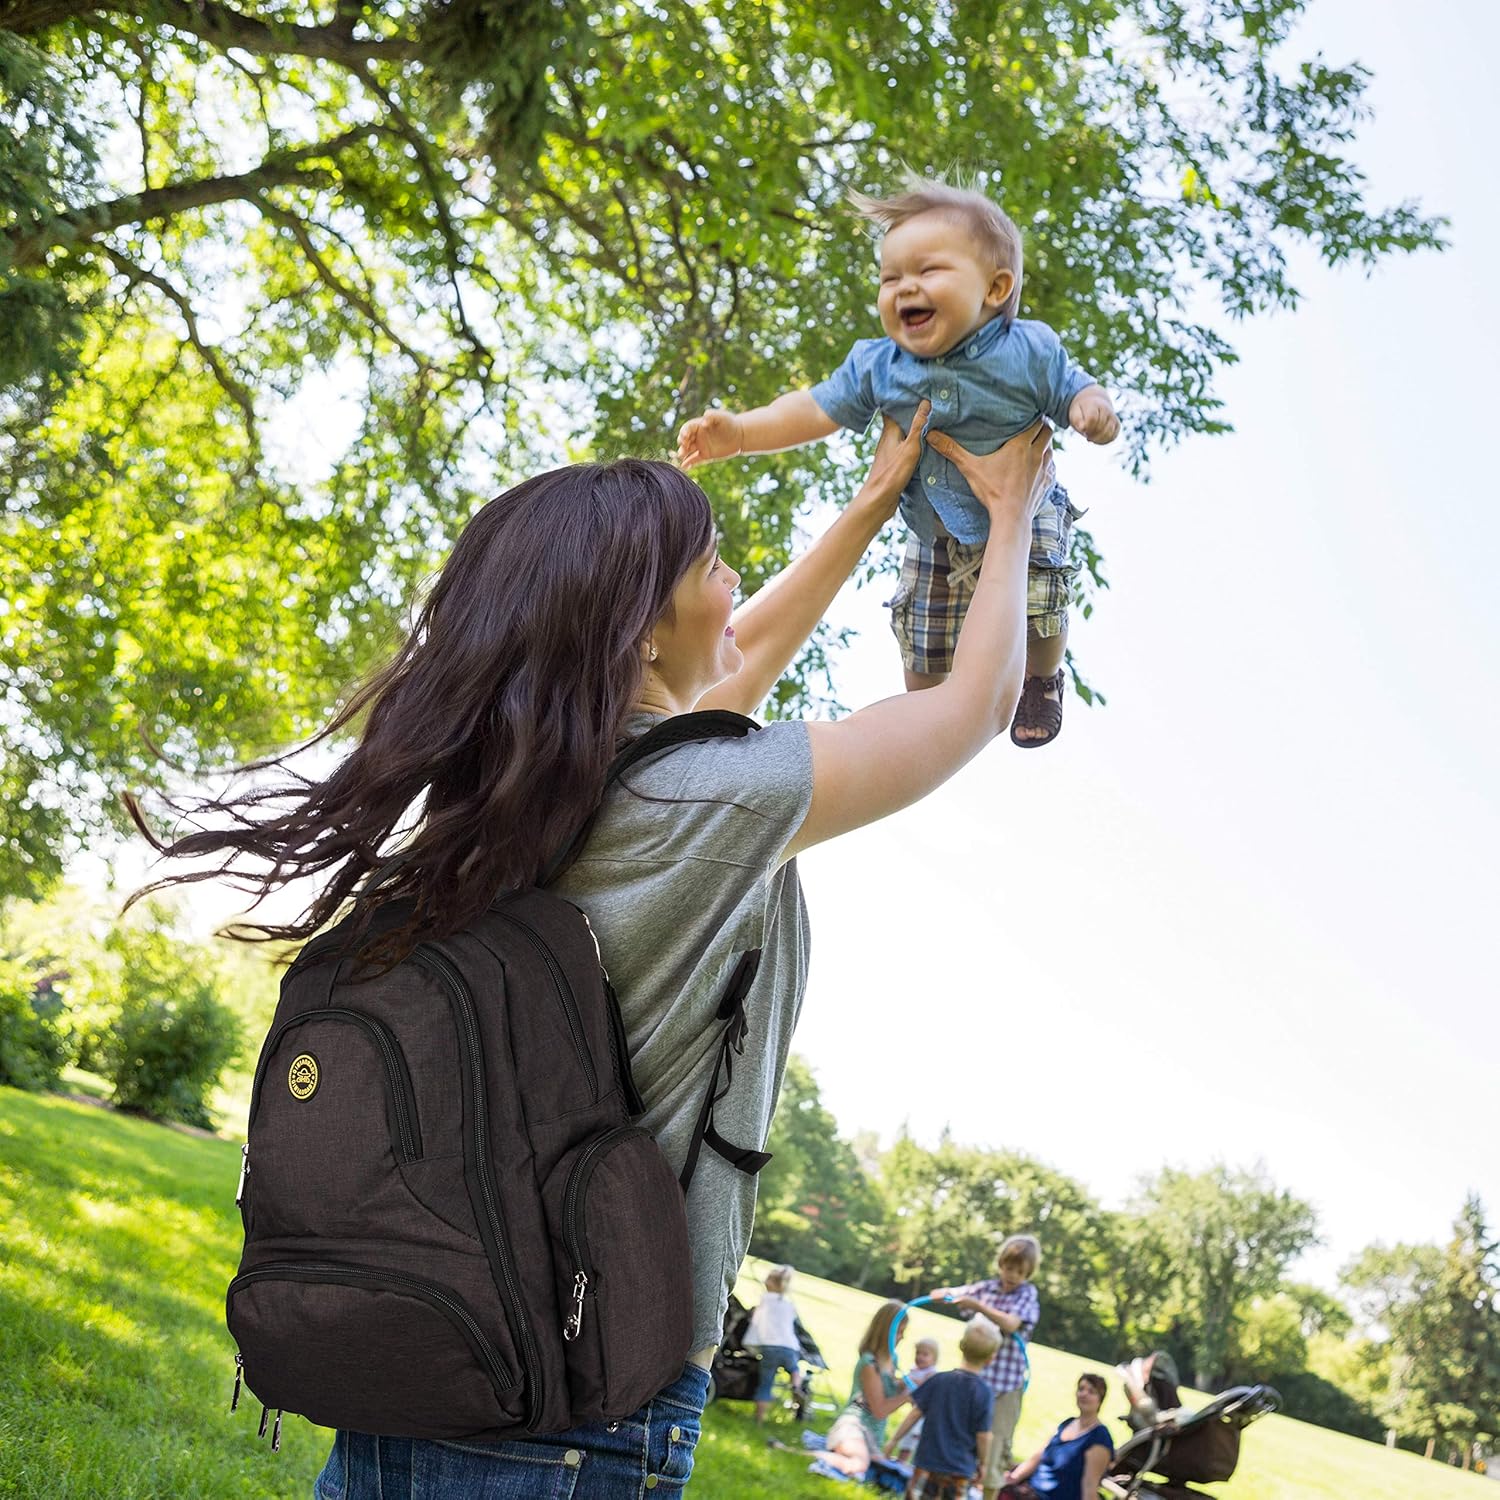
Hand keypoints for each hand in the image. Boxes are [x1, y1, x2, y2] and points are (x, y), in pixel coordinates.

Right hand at [676, 408, 744, 468]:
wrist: (740, 435)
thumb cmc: (731, 423)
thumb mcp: (722, 417)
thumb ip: (713, 416)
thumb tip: (704, 421)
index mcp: (699, 425)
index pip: (687, 428)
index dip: (684, 432)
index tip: (685, 436)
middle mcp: (698, 436)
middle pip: (685, 439)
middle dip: (682, 442)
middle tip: (684, 446)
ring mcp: (701, 446)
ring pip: (688, 450)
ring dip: (683, 453)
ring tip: (681, 456)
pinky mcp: (706, 455)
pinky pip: (695, 460)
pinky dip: (689, 463)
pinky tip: (684, 467)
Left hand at [852, 400, 929, 517]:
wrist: (879, 500)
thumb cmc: (893, 473)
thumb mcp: (910, 447)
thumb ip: (918, 426)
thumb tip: (925, 403)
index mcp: (890, 431)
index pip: (893, 408)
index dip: (901, 398)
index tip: (913, 389)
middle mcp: (887, 439)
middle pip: (898, 420)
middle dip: (909, 412)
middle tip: (926, 403)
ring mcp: (889, 452)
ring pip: (901, 434)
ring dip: (912, 428)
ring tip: (928, 421)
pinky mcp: (892, 463)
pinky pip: (904, 447)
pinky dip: (912, 443)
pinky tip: (922, 445)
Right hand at [925, 421, 1052, 532]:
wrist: (1011, 518)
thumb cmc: (993, 492)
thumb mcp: (971, 468)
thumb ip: (952, 450)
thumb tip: (931, 435)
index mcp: (1021, 445)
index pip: (1036, 422)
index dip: (1034, 416)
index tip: (1027, 414)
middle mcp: (1037, 454)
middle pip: (1047, 432)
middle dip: (1042, 428)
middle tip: (1031, 427)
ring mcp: (1044, 469)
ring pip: (1051, 449)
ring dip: (1045, 445)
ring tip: (1034, 445)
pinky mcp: (1047, 483)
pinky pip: (1052, 468)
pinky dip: (1048, 464)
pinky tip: (1039, 467)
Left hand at [1068, 389, 1119, 443]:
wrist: (1094, 403)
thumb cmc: (1082, 410)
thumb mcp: (1075, 412)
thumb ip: (1077, 419)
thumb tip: (1082, 428)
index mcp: (1095, 404)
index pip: (1092, 418)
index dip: (1086, 427)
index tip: (1082, 429)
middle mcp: (1107, 410)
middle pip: (1100, 427)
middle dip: (1091, 434)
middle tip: (1086, 433)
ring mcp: (1113, 417)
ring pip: (1108, 433)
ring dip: (1097, 439)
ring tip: (1090, 437)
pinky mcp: (1117, 425)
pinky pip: (1112, 437)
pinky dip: (1103, 441)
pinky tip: (1096, 439)